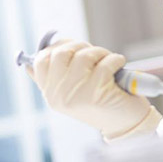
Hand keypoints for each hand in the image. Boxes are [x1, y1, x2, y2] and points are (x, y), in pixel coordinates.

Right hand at [27, 39, 161, 139]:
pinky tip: (120, 65)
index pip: (41, 60)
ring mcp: (76, 95)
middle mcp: (58, 95)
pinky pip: (105, 63)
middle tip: (96, 53)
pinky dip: (115, 59)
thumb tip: (30, 61)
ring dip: (101, 52)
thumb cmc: (102, 101)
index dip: (59, 46)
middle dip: (81, 46)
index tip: (75, 47)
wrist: (125, 123)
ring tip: (109, 59)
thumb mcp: (72, 92)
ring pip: (84, 56)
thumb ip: (56, 77)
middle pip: (61, 53)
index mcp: (50, 93)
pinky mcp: (96, 93)